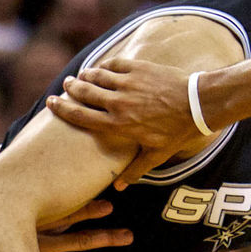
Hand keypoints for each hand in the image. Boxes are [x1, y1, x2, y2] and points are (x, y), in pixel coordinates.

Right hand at [38, 200, 132, 251]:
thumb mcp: (16, 217)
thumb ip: (42, 212)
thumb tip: (60, 191)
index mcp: (33, 225)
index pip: (65, 216)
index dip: (87, 211)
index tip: (110, 207)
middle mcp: (37, 245)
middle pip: (79, 241)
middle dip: (106, 238)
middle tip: (129, 236)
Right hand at [45, 59, 199, 188]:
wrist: (199, 104)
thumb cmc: (178, 131)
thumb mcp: (158, 154)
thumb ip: (136, 168)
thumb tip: (118, 187)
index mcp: (119, 124)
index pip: (80, 116)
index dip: (62, 109)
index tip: (51, 103)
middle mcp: (118, 102)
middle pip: (83, 92)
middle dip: (71, 89)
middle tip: (66, 86)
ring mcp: (127, 83)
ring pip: (95, 75)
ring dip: (85, 75)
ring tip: (81, 77)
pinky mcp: (137, 68)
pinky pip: (112, 64)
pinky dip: (103, 65)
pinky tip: (101, 68)